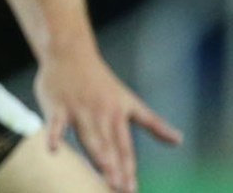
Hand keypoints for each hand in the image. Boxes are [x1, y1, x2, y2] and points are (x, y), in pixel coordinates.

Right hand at [35, 51, 182, 192]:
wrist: (72, 53)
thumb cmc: (102, 83)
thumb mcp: (131, 102)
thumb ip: (154, 124)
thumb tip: (179, 141)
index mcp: (119, 115)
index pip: (125, 148)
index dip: (129, 169)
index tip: (131, 190)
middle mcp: (102, 115)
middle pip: (110, 146)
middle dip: (116, 168)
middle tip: (121, 189)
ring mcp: (81, 110)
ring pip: (90, 137)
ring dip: (98, 155)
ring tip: (105, 174)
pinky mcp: (59, 106)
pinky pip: (56, 124)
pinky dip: (54, 135)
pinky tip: (53, 150)